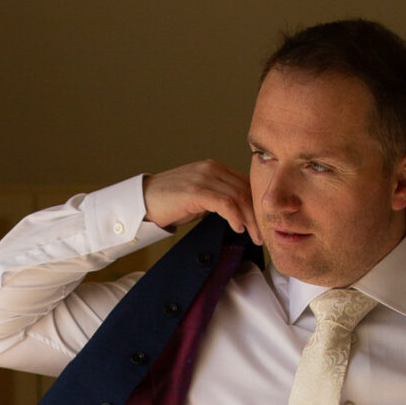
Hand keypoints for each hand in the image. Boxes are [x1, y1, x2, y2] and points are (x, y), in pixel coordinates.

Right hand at [143, 160, 257, 238]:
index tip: (262, 223)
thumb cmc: (169, 202)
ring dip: (250, 219)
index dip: (257, 205)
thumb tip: (240, 213)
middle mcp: (211, 168)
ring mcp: (203, 178)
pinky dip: (235, 216)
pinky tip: (238, 228)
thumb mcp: (199, 197)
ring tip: (253, 236)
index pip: (246, 184)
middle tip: (262, 234)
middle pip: (246, 190)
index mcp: (215, 168)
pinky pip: (224, 202)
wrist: (142, 200)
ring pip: (238, 197)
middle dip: (257, 214)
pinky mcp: (195, 190)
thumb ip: (218, 198)